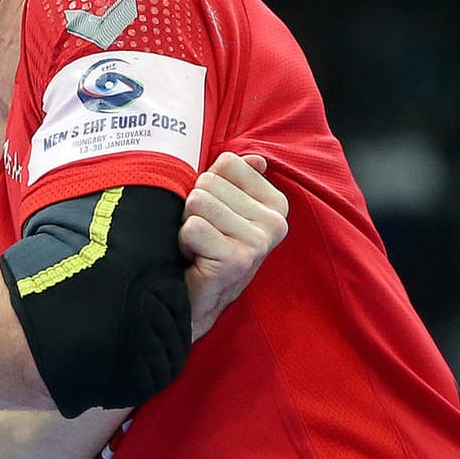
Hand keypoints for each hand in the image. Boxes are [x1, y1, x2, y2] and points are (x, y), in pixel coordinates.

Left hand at [180, 152, 287, 338]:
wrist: (198, 300)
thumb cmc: (208, 248)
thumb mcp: (225, 208)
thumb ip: (236, 179)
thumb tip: (256, 158)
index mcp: (276, 204)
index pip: (228, 163)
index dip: (208, 186)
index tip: (214, 214)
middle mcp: (274, 223)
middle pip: (208, 182)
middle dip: (194, 208)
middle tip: (203, 234)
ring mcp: (258, 242)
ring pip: (198, 202)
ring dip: (187, 225)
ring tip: (199, 245)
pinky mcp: (237, 259)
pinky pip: (193, 227)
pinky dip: (184, 241)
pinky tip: (195, 258)